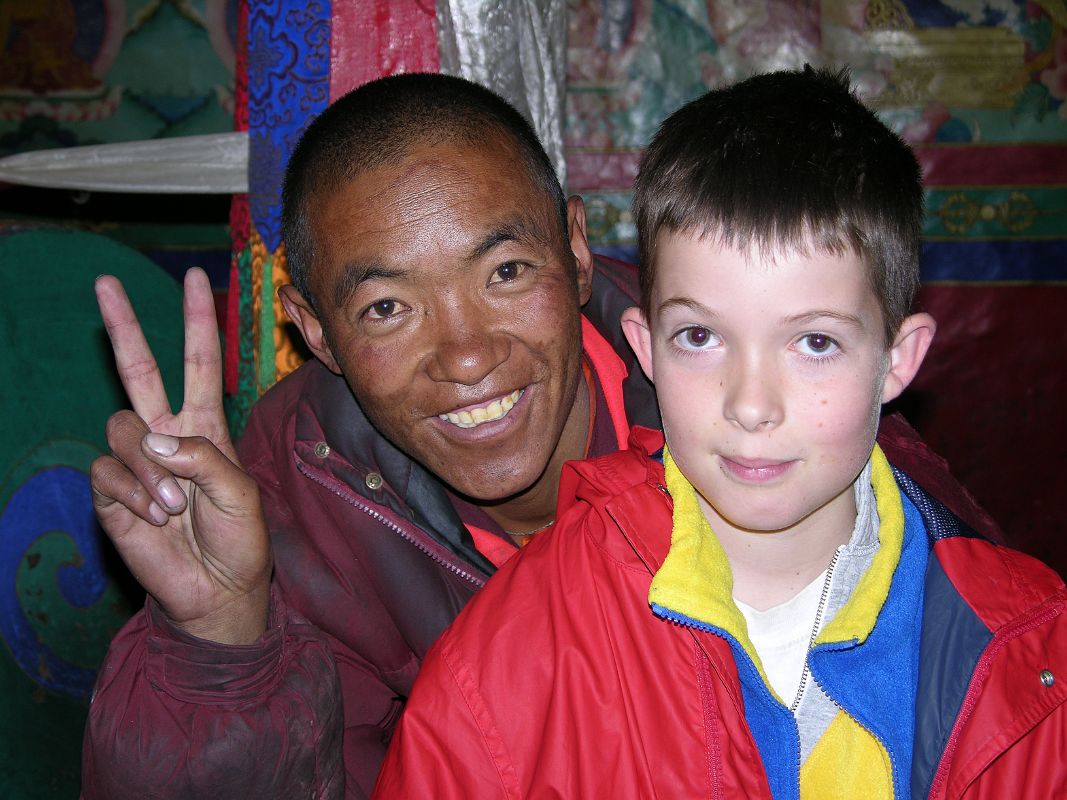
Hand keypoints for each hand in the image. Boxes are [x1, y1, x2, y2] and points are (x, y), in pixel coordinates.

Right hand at [90, 268, 270, 643]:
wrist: (217, 588)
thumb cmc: (238, 538)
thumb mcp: (238, 492)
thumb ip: (202, 458)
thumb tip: (152, 437)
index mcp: (205, 425)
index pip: (198, 361)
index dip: (197, 321)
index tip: (196, 278)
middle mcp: (166, 434)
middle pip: (138, 369)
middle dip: (123, 325)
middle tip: (104, 282)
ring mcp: (136, 461)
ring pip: (122, 427)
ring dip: (149, 467)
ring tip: (173, 506)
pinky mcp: (110, 491)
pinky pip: (107, 471)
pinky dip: (132, 493)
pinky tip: (153, 516)